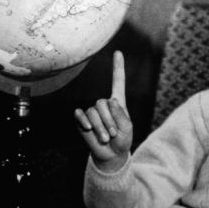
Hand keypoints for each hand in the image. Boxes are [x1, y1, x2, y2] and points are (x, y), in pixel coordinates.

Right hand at [74, 50, 132, 171]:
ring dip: (100, 126)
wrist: (111, 154)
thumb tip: (110, 101)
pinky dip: (85, 122)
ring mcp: (93, 112)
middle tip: (112, 134)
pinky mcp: (83, 120)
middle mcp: (104, 104)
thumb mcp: (127, 128)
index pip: (118, 81)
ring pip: (93, 112)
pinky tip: (88, 128)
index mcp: (118, 102)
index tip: (118, 52)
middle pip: (102, 103)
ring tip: (105, 138)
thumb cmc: (122, 139)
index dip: (118, 67)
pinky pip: (81, 115)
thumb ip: (121, 114)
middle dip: (108, 120)